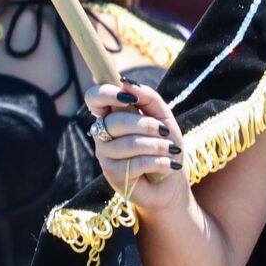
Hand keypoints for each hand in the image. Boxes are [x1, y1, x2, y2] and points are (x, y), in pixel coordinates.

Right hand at [83, 81, 189, 215]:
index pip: (93, 98)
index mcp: (111, 115)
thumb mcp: (163, 116)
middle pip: (115, 122)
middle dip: (146, 125)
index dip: (106, 93)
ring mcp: (105, 156)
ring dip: (157, 146)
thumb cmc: (165, 144)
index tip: (129, 99)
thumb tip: (127, 83)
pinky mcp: (113, 176)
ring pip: (128, 144)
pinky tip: (169, 165)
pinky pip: (136, 163)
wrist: (171, 181)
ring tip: (170, 150)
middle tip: (165, 131)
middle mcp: (102, 134)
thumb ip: (147, 97)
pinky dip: (159, 162)